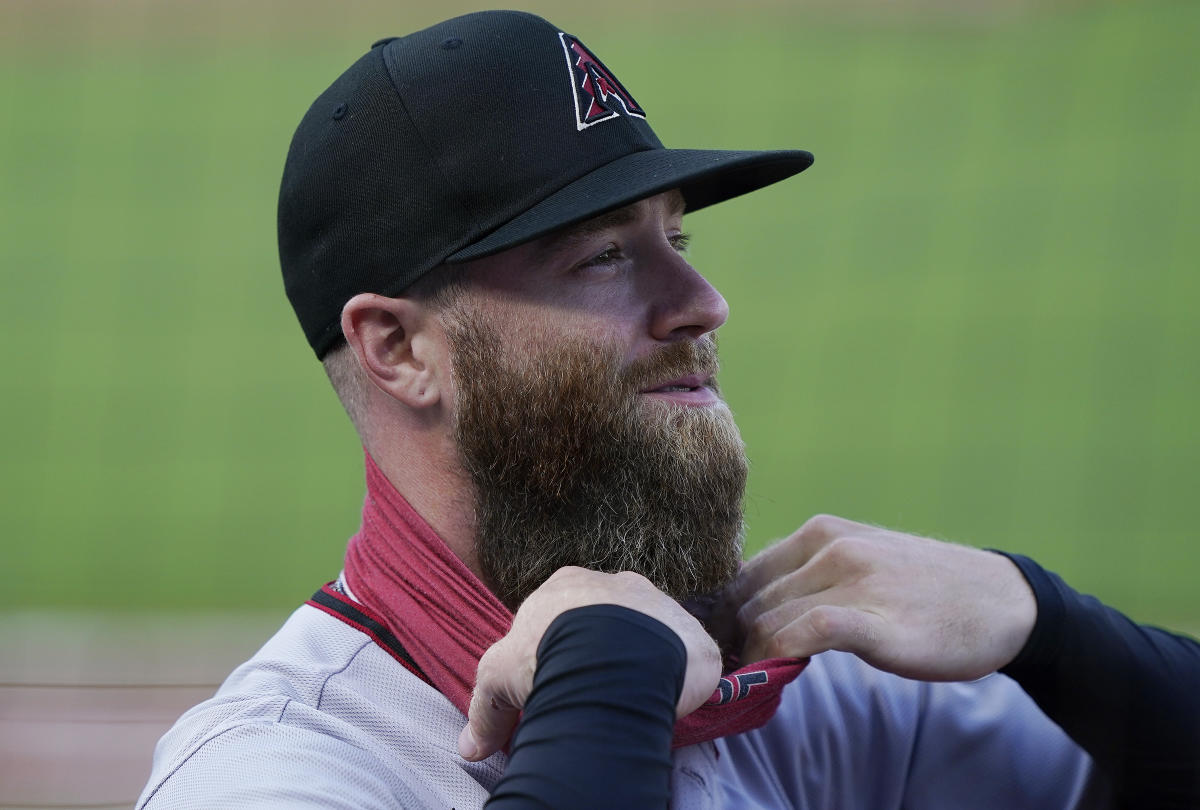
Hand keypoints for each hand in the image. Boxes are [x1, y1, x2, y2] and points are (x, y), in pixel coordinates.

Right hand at [458, 566, 720, 760]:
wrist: (613, 655)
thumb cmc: (547, 654)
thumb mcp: (498, 679)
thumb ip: (485, 710)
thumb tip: (468, 748)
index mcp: (568, 585)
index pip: (563, 613)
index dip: (557, 646)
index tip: (554, 678)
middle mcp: (615, 584)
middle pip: (609, 620)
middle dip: (603, 651)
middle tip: (594, 691)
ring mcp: (658, 603)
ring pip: (650, 635)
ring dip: (643, 663)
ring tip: (631, 701)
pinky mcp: (691, 632)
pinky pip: (686, 657)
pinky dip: (677, 678)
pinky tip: (665, 702)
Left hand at [723, 515, 1035, 681]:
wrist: (1001, 601)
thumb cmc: (926, 585)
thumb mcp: (861, 557)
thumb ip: (811, 573)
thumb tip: (754, 607)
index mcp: (822, 531)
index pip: (746, 574)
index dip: (727, 614)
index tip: (728, 645)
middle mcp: (832, 548)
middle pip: (753, 603)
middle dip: (739, 641)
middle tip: (740, 673)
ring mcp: (855, 583)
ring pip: (772, 621)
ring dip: (757, 657)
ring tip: (760, 680)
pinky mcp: (877, 622)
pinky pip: (809, 634)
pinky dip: (783, 656)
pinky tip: (783, 673)